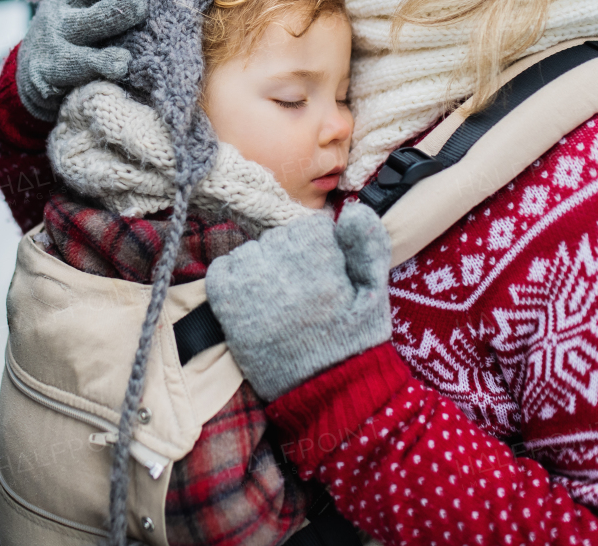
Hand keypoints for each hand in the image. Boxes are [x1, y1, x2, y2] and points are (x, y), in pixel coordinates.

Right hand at [16, 0, 151, 120]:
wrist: (33, 74)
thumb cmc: (73, 25)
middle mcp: (64, 9)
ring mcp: (58, 39)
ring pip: (86, 24)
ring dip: (114, 13)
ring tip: (140, 3)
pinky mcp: (53, 71)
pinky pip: (80, 66)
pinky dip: (100, 63)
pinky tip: (122, 62)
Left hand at [206, 202, 392, 400]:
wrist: (327, 389)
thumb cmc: (352, 339)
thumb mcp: (375, 292)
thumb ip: (368, 246)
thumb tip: (352, 209)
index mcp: (322, 263)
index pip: (309, 227)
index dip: (316, 248)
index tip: (321, 270)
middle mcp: (285, 271)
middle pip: (278, 239)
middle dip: (289, 257)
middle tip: (299, 288)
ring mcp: (254, 289)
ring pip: (249, 251)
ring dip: (260, 266)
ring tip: (277, 296)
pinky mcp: (231, 309)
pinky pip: (222, 271)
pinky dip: (232, 277)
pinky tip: (250, 296)